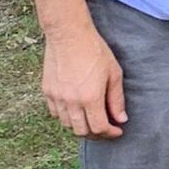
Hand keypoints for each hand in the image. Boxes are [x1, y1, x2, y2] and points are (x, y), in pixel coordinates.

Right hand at [41, 22, 126, 138]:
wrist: (69, 34)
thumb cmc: (94, 50)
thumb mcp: (114, 74)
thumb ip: (117, 99)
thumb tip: (121, 119)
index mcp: (90, 98)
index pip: (99, 128)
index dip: (110, 133)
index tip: (117, 131)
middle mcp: (71, 101)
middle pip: (82, 131)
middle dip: (96, 133)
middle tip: (105, 128)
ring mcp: (57, 97)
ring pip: (68, 124)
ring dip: (81, 126)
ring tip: (91, 118)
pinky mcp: (47, 91)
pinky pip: (56, 113)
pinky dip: (66, 116)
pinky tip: (76, 109)